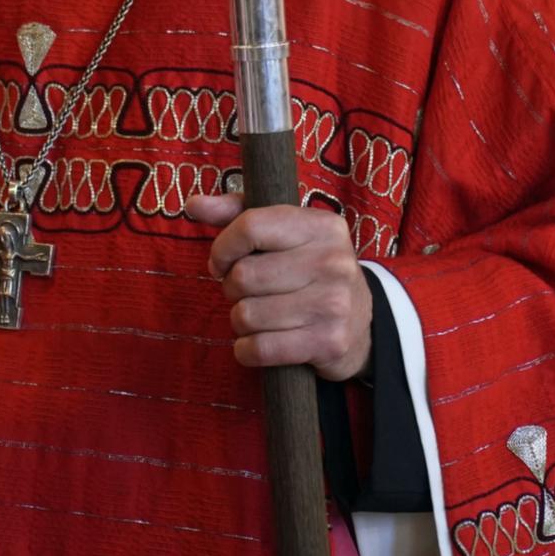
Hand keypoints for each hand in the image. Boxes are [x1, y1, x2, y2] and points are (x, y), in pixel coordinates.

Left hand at [185, 192, 371, 379]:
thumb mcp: (283, 233)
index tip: (221, 262)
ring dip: (240, 321)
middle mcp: (332, 261)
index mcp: (321, 226)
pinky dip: (247, 350)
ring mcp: (334, 303)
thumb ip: (237, 213)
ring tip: (258, 315)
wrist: (360, 324)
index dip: (222, 248)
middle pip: (243, 275)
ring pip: (247, 314)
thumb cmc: (308, 270)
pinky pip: (260, 348)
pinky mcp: (329, 342)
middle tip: (246, 292)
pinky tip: (258, 343)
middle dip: (231, 288)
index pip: (250, 226)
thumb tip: (194, 205)